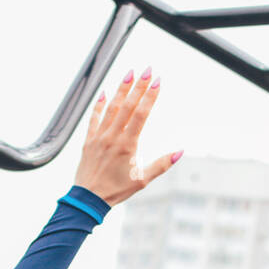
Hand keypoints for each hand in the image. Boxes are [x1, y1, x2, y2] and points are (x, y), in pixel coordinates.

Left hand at [74, 66, 180, 205]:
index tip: (158, 81)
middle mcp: (112, 137)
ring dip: (121, 89)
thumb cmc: (116, 191)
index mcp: (127, 145)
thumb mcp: (142, 180)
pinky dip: (99, 104)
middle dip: (139, 86)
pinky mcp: (88, 140)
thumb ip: (162, 165)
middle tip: (148, 69)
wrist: (88, 199)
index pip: (141, 114)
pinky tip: (105, 92)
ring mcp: (99, 136)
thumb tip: (180, 152)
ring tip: (129, 73)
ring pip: (111, 108)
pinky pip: (94, 118)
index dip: (150, 96)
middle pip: (127, 106)